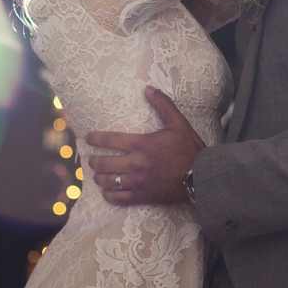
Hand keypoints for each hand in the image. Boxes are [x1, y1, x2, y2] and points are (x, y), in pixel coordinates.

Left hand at [85, 86, 204, 205]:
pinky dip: (109, 196)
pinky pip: (117, 198)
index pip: (109, 140)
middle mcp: (134, 163)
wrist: (200, 177)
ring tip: (97, 175)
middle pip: (104, 162)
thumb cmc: (189, 150)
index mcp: (141, 144)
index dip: (95, 138)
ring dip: (99, 177)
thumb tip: (148, 88)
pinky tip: (107, 192)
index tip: (88, 138)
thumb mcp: (179, 123)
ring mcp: (136, 182)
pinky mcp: (141, 196)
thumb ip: (163, 105)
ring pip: (107, 181)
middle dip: (94, 160)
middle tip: (91, 159)